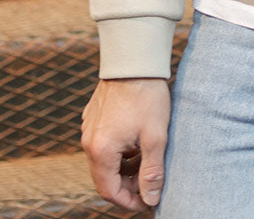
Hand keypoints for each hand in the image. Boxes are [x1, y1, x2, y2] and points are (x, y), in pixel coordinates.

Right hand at [81, 78, 170, 211]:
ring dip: (123, 169)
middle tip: (150, 184)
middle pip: (104, 178)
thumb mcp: (155, 136)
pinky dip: (118, 152)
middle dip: (127, 186)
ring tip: (147, 163)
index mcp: (101, 151)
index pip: (109, 191)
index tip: (148, 201)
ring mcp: (88, 128)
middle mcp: (88, 142)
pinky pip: (102, 144)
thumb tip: (151, 199)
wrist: (134, 60)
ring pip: (104, 161)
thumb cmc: (147, 96)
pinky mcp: (93, 117)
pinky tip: (137, 144)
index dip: (129, 202)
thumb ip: (152, 171)